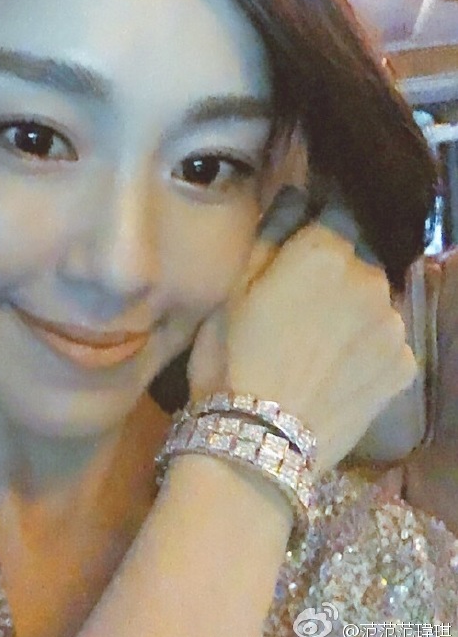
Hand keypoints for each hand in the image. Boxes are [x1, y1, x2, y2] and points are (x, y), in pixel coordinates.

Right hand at [188, 189, 416, 472]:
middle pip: (357, 261)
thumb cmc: (231, 356)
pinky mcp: (405, 367)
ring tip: (318, 348)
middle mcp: (371, 278)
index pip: (331, 219)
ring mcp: (394, 325)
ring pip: (375, 303)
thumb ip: (271, 235)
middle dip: (334, 276)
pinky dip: (368, 350)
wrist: (258, 439)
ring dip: (355, 313)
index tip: (291, 266)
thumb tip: (295, 197)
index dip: (310, 240)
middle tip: (299, 312)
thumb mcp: (234, 288)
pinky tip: (337, 373)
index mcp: (325, 252)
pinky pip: (388, 343)